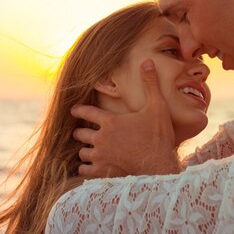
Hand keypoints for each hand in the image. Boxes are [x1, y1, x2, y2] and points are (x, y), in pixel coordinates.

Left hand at [71, 59, 179, 178]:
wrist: (159, 166)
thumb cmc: (159, 136)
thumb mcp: (157, 106)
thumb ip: (151, 84)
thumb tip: (148, 61)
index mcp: (110, 121)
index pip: (87, 112)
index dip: (79, 110)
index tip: (74, 109)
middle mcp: (101, 138)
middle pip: (80, 133)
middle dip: (80, 131)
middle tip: (81, 132)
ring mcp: (100, 156)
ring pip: (82, 152)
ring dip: (85, 150)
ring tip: (88, 150)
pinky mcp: (102, 172)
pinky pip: (84, 170)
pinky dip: (85, 168)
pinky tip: (89, 168)